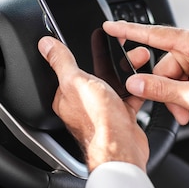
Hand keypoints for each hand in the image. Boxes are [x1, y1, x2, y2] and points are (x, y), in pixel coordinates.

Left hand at [38, 36, 149, 171]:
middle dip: (112, 59)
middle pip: (96, 74)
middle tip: (122, 48)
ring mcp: (104, 110)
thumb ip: (61, 62)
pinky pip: (130, 96)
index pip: (70, 69)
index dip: (83, 53)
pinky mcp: (122, 116)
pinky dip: (137, 86)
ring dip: (128, 70)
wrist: (123, 148)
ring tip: (138, 58)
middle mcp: (84, 104)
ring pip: (115, 83)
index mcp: (66, 96)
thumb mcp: (76, 82)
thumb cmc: (97, 122)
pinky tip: (143, 78)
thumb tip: (45, 45)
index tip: (95, 39)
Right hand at [103, 21, 188, 137]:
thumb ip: (160, 89)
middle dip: (167, 92)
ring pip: (175, 77)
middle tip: (179, 110)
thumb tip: (135, 84)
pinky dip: (188, 97)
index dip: (128, 31)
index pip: (152, 34)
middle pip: (164, 66)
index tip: (110, 26)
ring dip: (179, 99)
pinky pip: (186, 80)